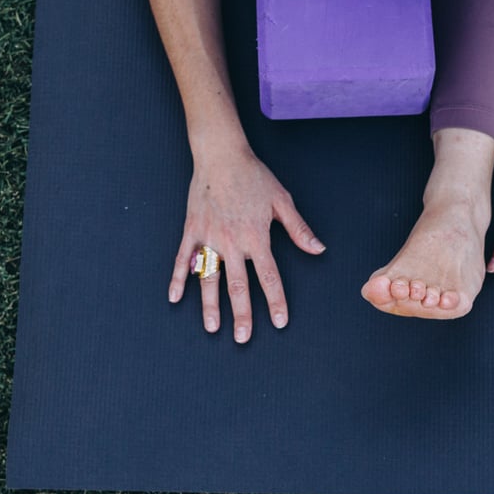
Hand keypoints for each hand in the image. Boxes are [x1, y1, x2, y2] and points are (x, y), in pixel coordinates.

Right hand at [168, 145, 324, 341]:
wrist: (221, 155)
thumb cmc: (254, 176)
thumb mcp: (282, 201)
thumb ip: (298, 229)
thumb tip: (318, 249)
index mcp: (257, 237)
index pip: (269, 277)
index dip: (275, 301)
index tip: (279, 322)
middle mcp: (233, 242)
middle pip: (238, 286)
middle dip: (242, 315)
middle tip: (243, 338)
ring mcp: (209, 237)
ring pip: (209, 278)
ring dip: (210, 305)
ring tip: (213, 327)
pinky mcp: (192, 230)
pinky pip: (182, 258)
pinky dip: (178, 278)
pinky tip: (175, 297)